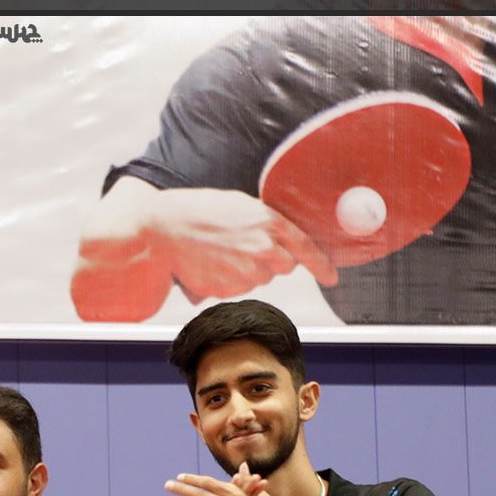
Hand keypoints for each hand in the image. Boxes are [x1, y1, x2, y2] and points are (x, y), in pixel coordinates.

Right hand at [73, 180, 333, 321]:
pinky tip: (211, 263)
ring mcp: (244, 271)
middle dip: (272, 261)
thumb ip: (267, 222)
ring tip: (222, 252)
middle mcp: (262, 247)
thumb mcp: (240, 205)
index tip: (332, 278)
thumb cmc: (199, 212)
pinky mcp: (227, 288)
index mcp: (268, 221)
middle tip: (245, 246)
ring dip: (248, 270)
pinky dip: (229, 280)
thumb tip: (285, 241)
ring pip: (260, 279)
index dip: (322, 265)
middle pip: (285, 267)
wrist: (162, 229)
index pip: (307, 247)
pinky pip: (239, 289)